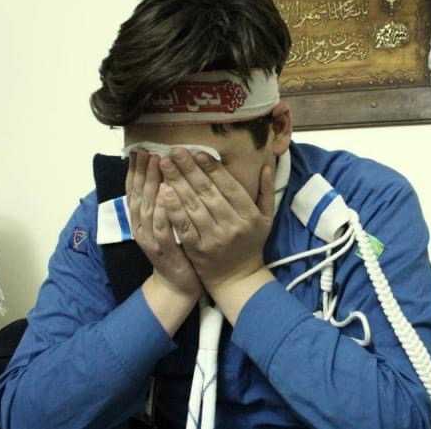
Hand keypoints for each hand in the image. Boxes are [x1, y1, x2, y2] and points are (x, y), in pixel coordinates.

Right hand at [125, 150, 202, 301]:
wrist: (177, 286)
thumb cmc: (176, 250)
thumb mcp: (167, 223)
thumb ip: (163, 202)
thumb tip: (166, 174)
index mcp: (141, 219)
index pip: (134, 190)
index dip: (136, 169)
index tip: (140, 149)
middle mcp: (140, 227)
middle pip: (138, 194)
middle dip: (143, 170)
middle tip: (149, 149)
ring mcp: (150, 239)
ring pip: (147, 207)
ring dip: (151, 183)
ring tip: (157, 163)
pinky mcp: (163, 250)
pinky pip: (161, 227)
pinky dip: (162, 210)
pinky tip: (166, 195)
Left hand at [158, 147, 274, 292]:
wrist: (237, 279)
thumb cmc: (251, 244)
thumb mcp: (267, 218)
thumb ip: (267, 191)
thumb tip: (267, 164)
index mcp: (250, 216)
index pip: (229, 186)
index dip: (212, 168)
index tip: (198, 152)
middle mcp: (232, 226)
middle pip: (207, 192)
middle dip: (189, 169)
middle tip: (175, 151)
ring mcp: (213, 238)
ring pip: (193, 206)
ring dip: (177, 183)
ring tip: (165, 164)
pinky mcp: (197, 249)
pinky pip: (183, 225)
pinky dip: (172, 208)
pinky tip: (162, 192)